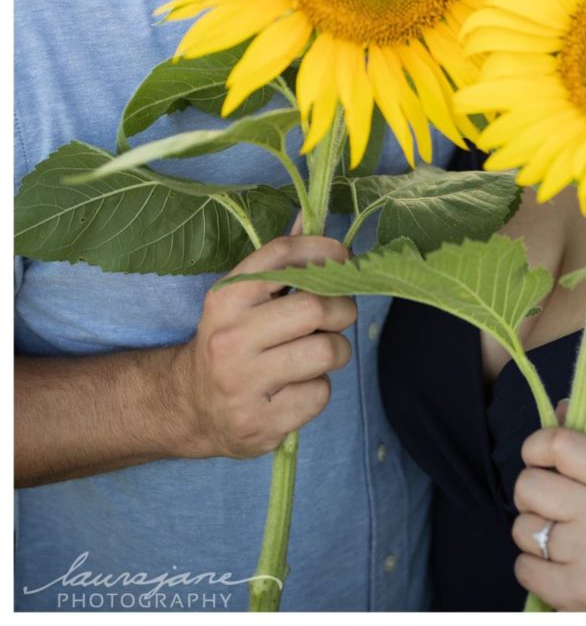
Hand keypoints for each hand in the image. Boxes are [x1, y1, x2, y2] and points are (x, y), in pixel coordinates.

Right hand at [174, 234, 356, 458]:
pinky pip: (319, 394)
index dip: (324, 250)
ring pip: (325, 350)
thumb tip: (312, 213)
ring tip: (315, 354)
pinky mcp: (258, 422)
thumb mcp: (244, 298)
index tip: (343, 258)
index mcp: (226, 298)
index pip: (282, 255)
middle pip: (316, 306)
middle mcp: (229, 338)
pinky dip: (318, 390)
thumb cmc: (235, 341)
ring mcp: (241, 383)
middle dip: (342, 310)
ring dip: (334, 351)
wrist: (191, 407)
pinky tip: (296, 389)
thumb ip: (281, 261)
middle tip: (336, 317)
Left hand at [512, 403, 585, 611]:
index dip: (537, 446)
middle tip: (550, 508)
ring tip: (560, 544)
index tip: (539, 458)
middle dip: (531, 496)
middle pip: (528, 486)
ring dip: (533, 537)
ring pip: (522, 529)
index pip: (561, 444)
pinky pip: (522, 567)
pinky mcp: (572, 593)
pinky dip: (534, 569)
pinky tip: (558, 569)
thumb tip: (557, 408)